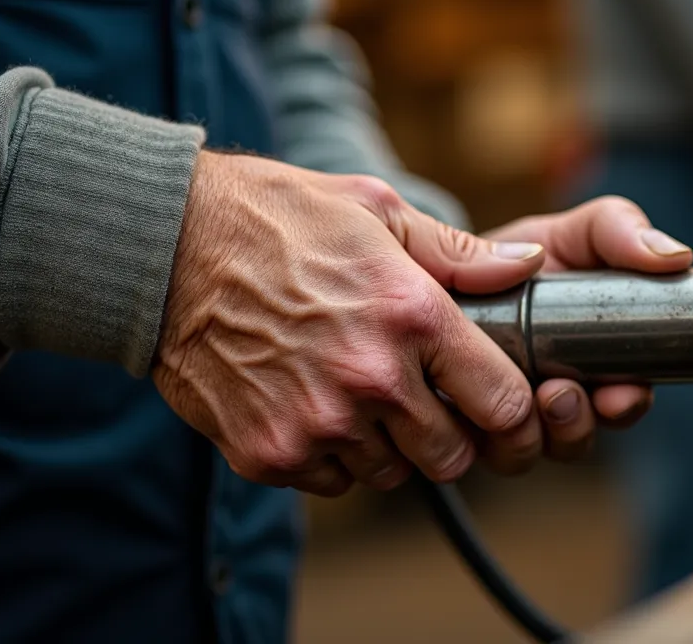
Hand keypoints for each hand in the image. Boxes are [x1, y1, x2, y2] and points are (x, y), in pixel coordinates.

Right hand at [153, 152, 553, 495]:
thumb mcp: (378, 211)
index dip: (510, 411)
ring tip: (356, 390)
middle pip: (451, 457)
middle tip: (423, 399)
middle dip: (448, 434)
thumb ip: (460, 252)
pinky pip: (330, 481)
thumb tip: (528, 265)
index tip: (497, 404)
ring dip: (386, 445)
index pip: (502, 405)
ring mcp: (317, 425)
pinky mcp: (269, 454)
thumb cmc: (278, 220)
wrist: (165, 248)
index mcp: (412, 317)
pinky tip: (311, 402)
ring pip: (390, 473)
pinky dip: (330, 455)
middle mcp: (371, 381)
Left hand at [481, 196, 692, 460]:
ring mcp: (507, 415)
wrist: (444, 265)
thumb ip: (621, 232)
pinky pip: (475, 448)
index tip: (621, 395)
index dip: (627, 405)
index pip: (626, 400)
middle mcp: (557, 397)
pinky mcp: (462, 425)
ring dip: (533, 432)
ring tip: (525, 393)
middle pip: (579, 437)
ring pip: (529, 452)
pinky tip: (472, 402)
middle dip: (576, 425)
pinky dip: (479, 432)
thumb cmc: (521, 256)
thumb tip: (675, 257)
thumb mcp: (572, 233)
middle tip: (561, 395)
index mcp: (596, 362)